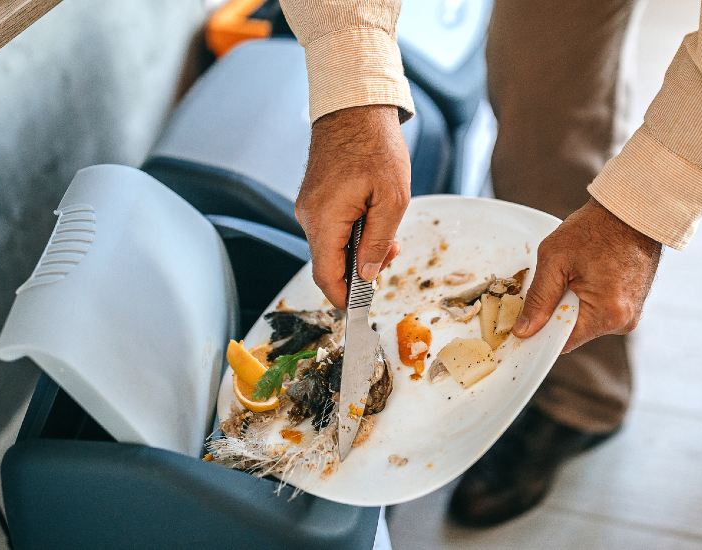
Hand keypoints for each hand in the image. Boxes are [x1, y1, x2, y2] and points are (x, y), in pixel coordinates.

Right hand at [297, 105, 410, 308]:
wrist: (355, 107)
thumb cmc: (376, 146)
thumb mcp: (392, 198)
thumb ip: (377, 240)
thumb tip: (365, 274)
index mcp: (324, 218)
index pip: (325, 275)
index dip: (343, 298)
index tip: (361, 309)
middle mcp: (309, 215)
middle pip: (329, 263)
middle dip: (360, 269)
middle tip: (392, 253)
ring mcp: (308, 206)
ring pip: (331, 246)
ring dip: (359, 249)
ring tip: (388, 231)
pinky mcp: (314, 198)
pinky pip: (331, 228)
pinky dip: (352, 233)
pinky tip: (373, 218)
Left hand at [512, 199, 662, 352]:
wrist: (633, 210)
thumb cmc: (596, 228)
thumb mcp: (555, 259)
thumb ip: (538, 299)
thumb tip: (524, 331)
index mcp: (607, 314)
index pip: (562, 342)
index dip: (541, 331)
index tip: (527, 317)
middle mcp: (624, 322)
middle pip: (575, 332)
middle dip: (558, 312)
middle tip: (555, 280)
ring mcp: (632, 314)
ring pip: (587, 321)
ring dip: (574, 303)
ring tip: (576, 272)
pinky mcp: (634, 304)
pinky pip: (601, 310)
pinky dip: (589, 297)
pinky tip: (590, 273)